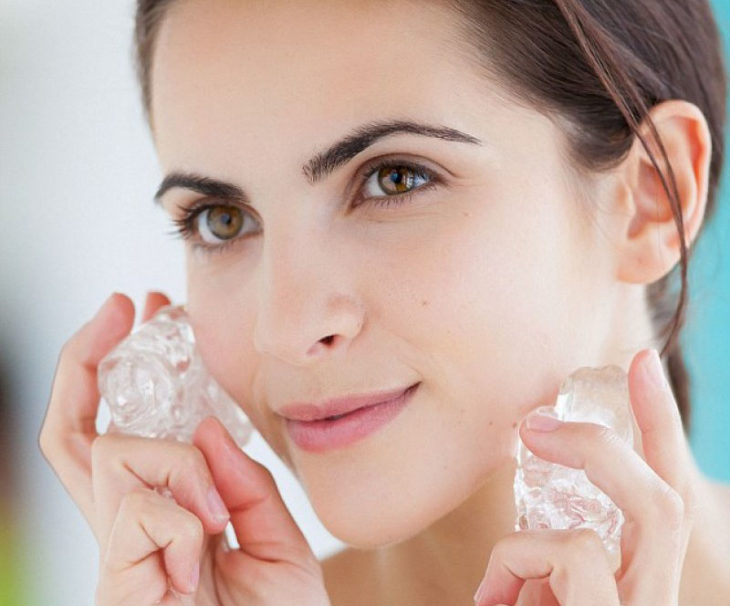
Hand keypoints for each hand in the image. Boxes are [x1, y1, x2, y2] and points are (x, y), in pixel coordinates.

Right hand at [39, 292, 330, 604]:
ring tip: (214, 518)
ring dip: (176, 465)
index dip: (116, 372)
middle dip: (88, 359)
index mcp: (164, 519)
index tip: (137, 313)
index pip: (120, 435)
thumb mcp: (277, 545)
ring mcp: (115, 553)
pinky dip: (180, 515)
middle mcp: (128, 530)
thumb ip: (244, 485)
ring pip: (111, 454)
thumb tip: (197, 427)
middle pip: (75, 433)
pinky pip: (137, 509)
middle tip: (122, 305)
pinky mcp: (113, 581)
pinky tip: (203, 548)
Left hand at [473, 349, 697, 605]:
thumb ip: (550, 551)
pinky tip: (492, 600)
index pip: (664, 494)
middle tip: (537, 422)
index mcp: (635, 583)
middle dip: (613, 441)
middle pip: (670, 498)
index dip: (659, 425)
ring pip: (645, 512)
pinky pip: (577, 551)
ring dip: (540, 535)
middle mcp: (653, 597)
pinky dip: (517, 561)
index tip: (640, 361)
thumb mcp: (541, 590)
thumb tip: (527, 490)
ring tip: (500, 584)